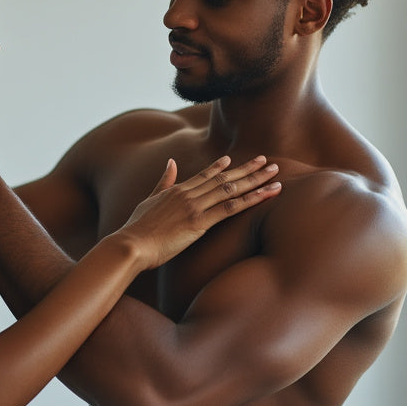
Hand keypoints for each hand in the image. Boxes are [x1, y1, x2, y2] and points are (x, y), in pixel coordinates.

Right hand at [117, 156, 280, 269]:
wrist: (131, 245)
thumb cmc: (137, 229)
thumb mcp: (148, 200)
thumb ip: (163, 182)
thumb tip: (171, 163)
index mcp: (177, 190)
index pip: (205, 175)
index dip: (223, 167)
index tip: (236, 160)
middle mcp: (189, 194)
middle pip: (225, 178)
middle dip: (249, 169)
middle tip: (268, 161)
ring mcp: (195, 207)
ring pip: (232, 189)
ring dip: (256, 181)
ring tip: (275, 174)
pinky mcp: (199, 223)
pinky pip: (230, 208)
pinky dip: (250, 200)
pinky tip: (265, 195)